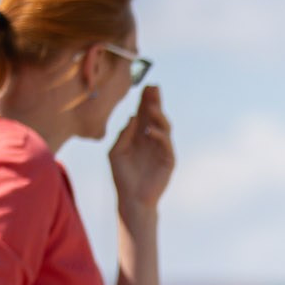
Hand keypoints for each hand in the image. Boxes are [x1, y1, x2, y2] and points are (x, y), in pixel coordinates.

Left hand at [108, 86, 173, 217]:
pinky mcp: (168, 162)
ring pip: (164, 128)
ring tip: (152, 107)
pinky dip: (160, 137)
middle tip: (154, 88)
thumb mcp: (116, 152)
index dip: (145, 101)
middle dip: (155, 103)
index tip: (145, 86)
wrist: (131, 198)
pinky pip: (166, 146)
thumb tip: (133, 118)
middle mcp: (152, 140)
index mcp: (139, 136)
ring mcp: (161, 150)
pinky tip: (151, 131)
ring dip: (159, 117)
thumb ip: (124, 135)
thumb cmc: (122, 176)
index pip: (144, 114)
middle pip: (156, 117)